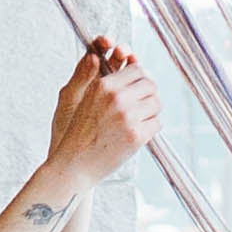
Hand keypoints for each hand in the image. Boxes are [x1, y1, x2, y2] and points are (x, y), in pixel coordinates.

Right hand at [49, 37, 159, 184]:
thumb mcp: (83, 99)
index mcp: (103, 86)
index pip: (137, 70)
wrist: (75, 164)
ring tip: (138, 121)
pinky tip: (136, 134)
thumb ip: (104, 82)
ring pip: (156, 104)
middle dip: (148, 94)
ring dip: (150, 112)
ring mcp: (128, 116)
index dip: (140, 79)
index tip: (138, 88)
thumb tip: (128, 67)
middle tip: (142, 106)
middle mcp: (116, 98)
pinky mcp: (136, 135)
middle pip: (150, 85)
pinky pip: (156, 123)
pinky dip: (150, 129)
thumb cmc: (79, 133)